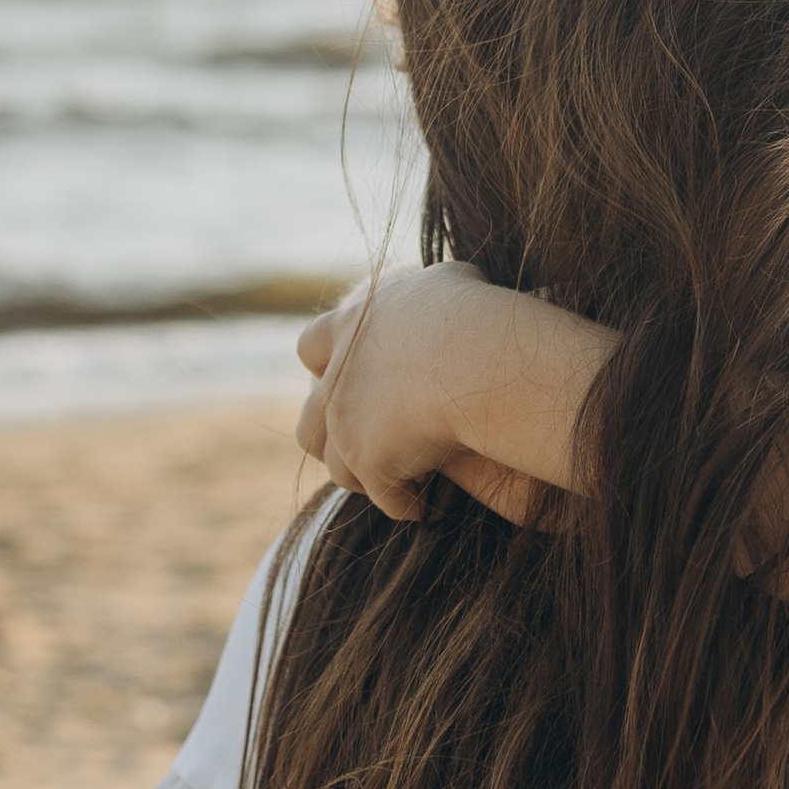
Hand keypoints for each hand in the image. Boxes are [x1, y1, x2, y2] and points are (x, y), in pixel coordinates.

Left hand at [295, 265, 559, 525]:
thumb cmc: (476, 313)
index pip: (312, 346)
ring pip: (337, 464)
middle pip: (310, 418)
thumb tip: (445, 287)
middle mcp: (337, 375)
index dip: (328, 364)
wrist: (478, 358)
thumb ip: (430, 290)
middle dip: (331, 435)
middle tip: (367, 442)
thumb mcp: (448, 283)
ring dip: (363, 476)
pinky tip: (429, 505)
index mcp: (351, 324)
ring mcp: (346, 422)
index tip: (355, 374)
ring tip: (399, 480)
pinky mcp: (369, 460)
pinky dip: (406, 501)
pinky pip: (385, 494)